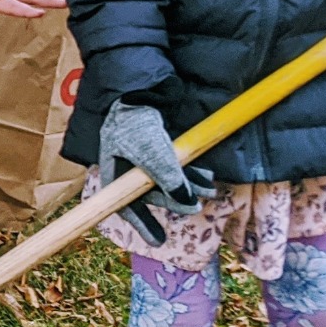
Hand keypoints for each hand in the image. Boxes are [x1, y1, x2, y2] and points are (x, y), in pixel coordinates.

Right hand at [99, 100, 215, 245]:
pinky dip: (191, 171)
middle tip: (197, 208)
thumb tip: (189, 204)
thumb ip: (170, 179)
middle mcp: (128, 167)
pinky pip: (176, 163)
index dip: (143, 224)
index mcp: (115, 174)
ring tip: (210, 191)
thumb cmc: (137, 120)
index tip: (159, 241)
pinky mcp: (159, 143)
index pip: (126, 206)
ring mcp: (144, 155)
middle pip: (152, 193)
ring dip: (189, 186)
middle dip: (177, 200)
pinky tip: (206, 175)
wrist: (141, 85)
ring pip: (168, 178)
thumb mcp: (153, 153)